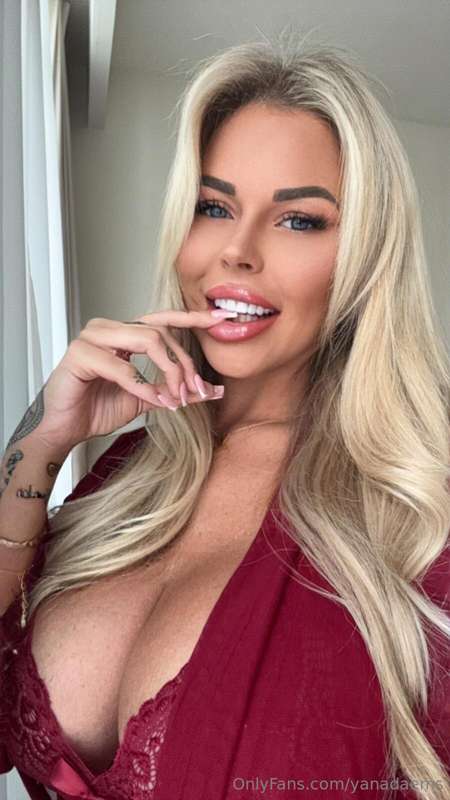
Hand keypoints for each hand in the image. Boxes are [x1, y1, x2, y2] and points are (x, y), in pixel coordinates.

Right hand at [30, 308, 232, 449]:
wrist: (65, 429)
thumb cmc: (98, 410)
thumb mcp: (148, 399)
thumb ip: (177, 390)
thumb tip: (214, 390)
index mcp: (124, 333)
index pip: (164, 319)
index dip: (193, 317)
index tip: (221, 319)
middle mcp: (109, 328)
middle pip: (161, 333)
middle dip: (184, 364)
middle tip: (194, 391)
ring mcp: (93, 337)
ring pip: (147, 340)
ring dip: (168, 372)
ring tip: (174, 398)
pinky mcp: (80, 354)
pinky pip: (123, 366)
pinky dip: (143, 385)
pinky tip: (153, 399)